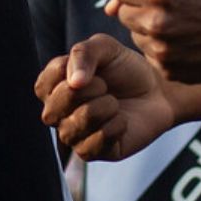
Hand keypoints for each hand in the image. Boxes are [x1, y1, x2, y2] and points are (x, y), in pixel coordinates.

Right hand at [36, 34, 178, 161]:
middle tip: (106, 86)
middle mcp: (58, 114)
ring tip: (115, 103)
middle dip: (88, 91)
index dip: (69, 74)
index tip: (93, 67)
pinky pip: (93, 145)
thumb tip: (74, 83)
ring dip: (104, 108)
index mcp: (54, 87)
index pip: (43, 86)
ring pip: (74, 128)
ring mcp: (73, 135)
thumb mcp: (106, 48)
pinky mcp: (92, 152)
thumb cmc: (125, 69)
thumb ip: (84, 53)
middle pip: (53, 110)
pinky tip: (122, 120)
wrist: (156, 91)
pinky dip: (115, 127)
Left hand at [108, 0, 200, 81]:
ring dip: (150, 30)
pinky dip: (162, 50)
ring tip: (182, 26)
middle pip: (123, 13)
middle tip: (172, 8)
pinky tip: (187, 43)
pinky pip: (150, 56)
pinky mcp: (170, 71)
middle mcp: (157, 21)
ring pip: (135, 36)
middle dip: (141, 9)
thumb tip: (108, 5)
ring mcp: (163, 50)